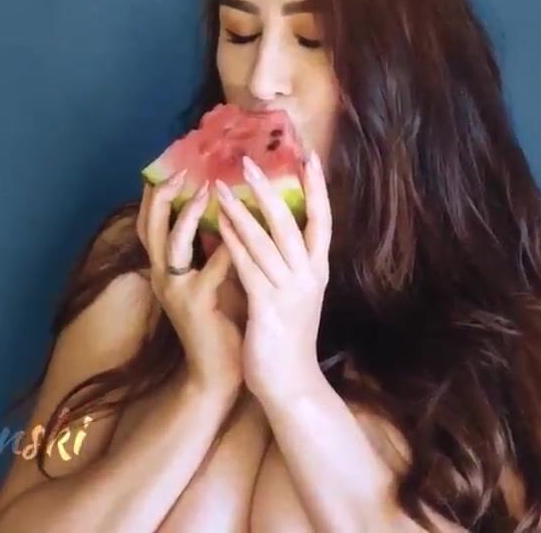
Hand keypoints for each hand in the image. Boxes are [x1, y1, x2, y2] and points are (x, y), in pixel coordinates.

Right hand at [137, 172, 243, 391]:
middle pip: (149, 227)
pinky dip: (222, 250)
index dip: (156, 193)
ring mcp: (176, 292)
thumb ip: (211, 245)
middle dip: (162, 196)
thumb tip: (226, 207)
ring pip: (171, 245)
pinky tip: (239, 234)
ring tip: (209, 190)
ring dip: (187, 215)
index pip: (151, 222)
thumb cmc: (222, 319)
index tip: (172, 162)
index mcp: (167, 268)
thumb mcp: (213, 275)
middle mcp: (163, 276)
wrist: (219, 372)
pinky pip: (208, 272)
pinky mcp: (196, 306)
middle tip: (182, 169)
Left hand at [214, 151, 331, 403]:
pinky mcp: (267, 307)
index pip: (322, 220)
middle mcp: (308, 275)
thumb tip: (273, 229)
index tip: (312, 156)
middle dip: (268, 189)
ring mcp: (289, 291)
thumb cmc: (289, 338)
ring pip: (265, 240)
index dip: (318, 187)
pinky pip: (248, 266)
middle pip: (290, 222)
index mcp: (317, 270)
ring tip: (221, 186)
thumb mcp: (296, 294)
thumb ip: (289, 264)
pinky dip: (232, 242)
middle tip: (248, 162)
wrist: (291, 385)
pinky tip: (217, 224)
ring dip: (241, 210)